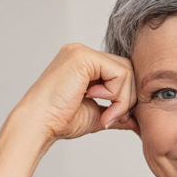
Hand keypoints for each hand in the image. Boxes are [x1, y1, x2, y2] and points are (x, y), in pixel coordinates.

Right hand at [14, 43, 137, 141]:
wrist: (38, 124)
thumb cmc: (59, 121)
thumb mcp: (96, 115)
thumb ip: (117, 112)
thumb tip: (138, 120)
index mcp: (83, 65)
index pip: (120, 73)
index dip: (124, 97)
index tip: (114, 119)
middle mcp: (82, 54)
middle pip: (127, 69)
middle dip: (126, 98)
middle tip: (110, 118)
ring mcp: (81, 52)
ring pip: (126, 70)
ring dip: (121, 99)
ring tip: (103, 114)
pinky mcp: (83, 57)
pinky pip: (119, 72)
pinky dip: (115, 93)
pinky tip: (95, 101)